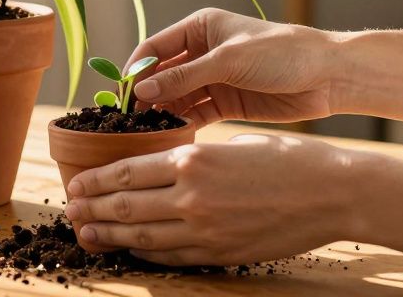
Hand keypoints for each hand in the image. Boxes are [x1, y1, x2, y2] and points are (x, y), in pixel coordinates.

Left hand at [64, 134, 363, 264]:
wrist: (333, 192)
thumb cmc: (287, 158)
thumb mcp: (231, 144)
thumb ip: (193, 160)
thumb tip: (164, 170)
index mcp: (191, 161)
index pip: (126, 173)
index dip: (95, 181)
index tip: (74, 184)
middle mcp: (191, 197)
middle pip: (124, 207)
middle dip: (91, 210)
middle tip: (68, 211)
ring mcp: (205, 230)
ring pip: (142, 237)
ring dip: (109, 236)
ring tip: (86, 234)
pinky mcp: (221, 253)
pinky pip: (172, 257)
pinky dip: (146, 254)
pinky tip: (130, 250)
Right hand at [127, 8, 339, 126]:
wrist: (328, 76)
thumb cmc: (282, 53)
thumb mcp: (229, 60)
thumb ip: (185, 76)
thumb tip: (142, 90)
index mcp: (199, 28)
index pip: (154, 48)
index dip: (134, 70)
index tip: (119, 95)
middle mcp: (201, 53)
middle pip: (161, 76)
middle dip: (145, 96)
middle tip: (127, 121)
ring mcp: (213, 80)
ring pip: (176, 98)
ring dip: (161, 114)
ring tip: (144, 135)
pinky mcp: (226, 104)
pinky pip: (194, 115)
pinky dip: (181, 126)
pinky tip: (169, 140)